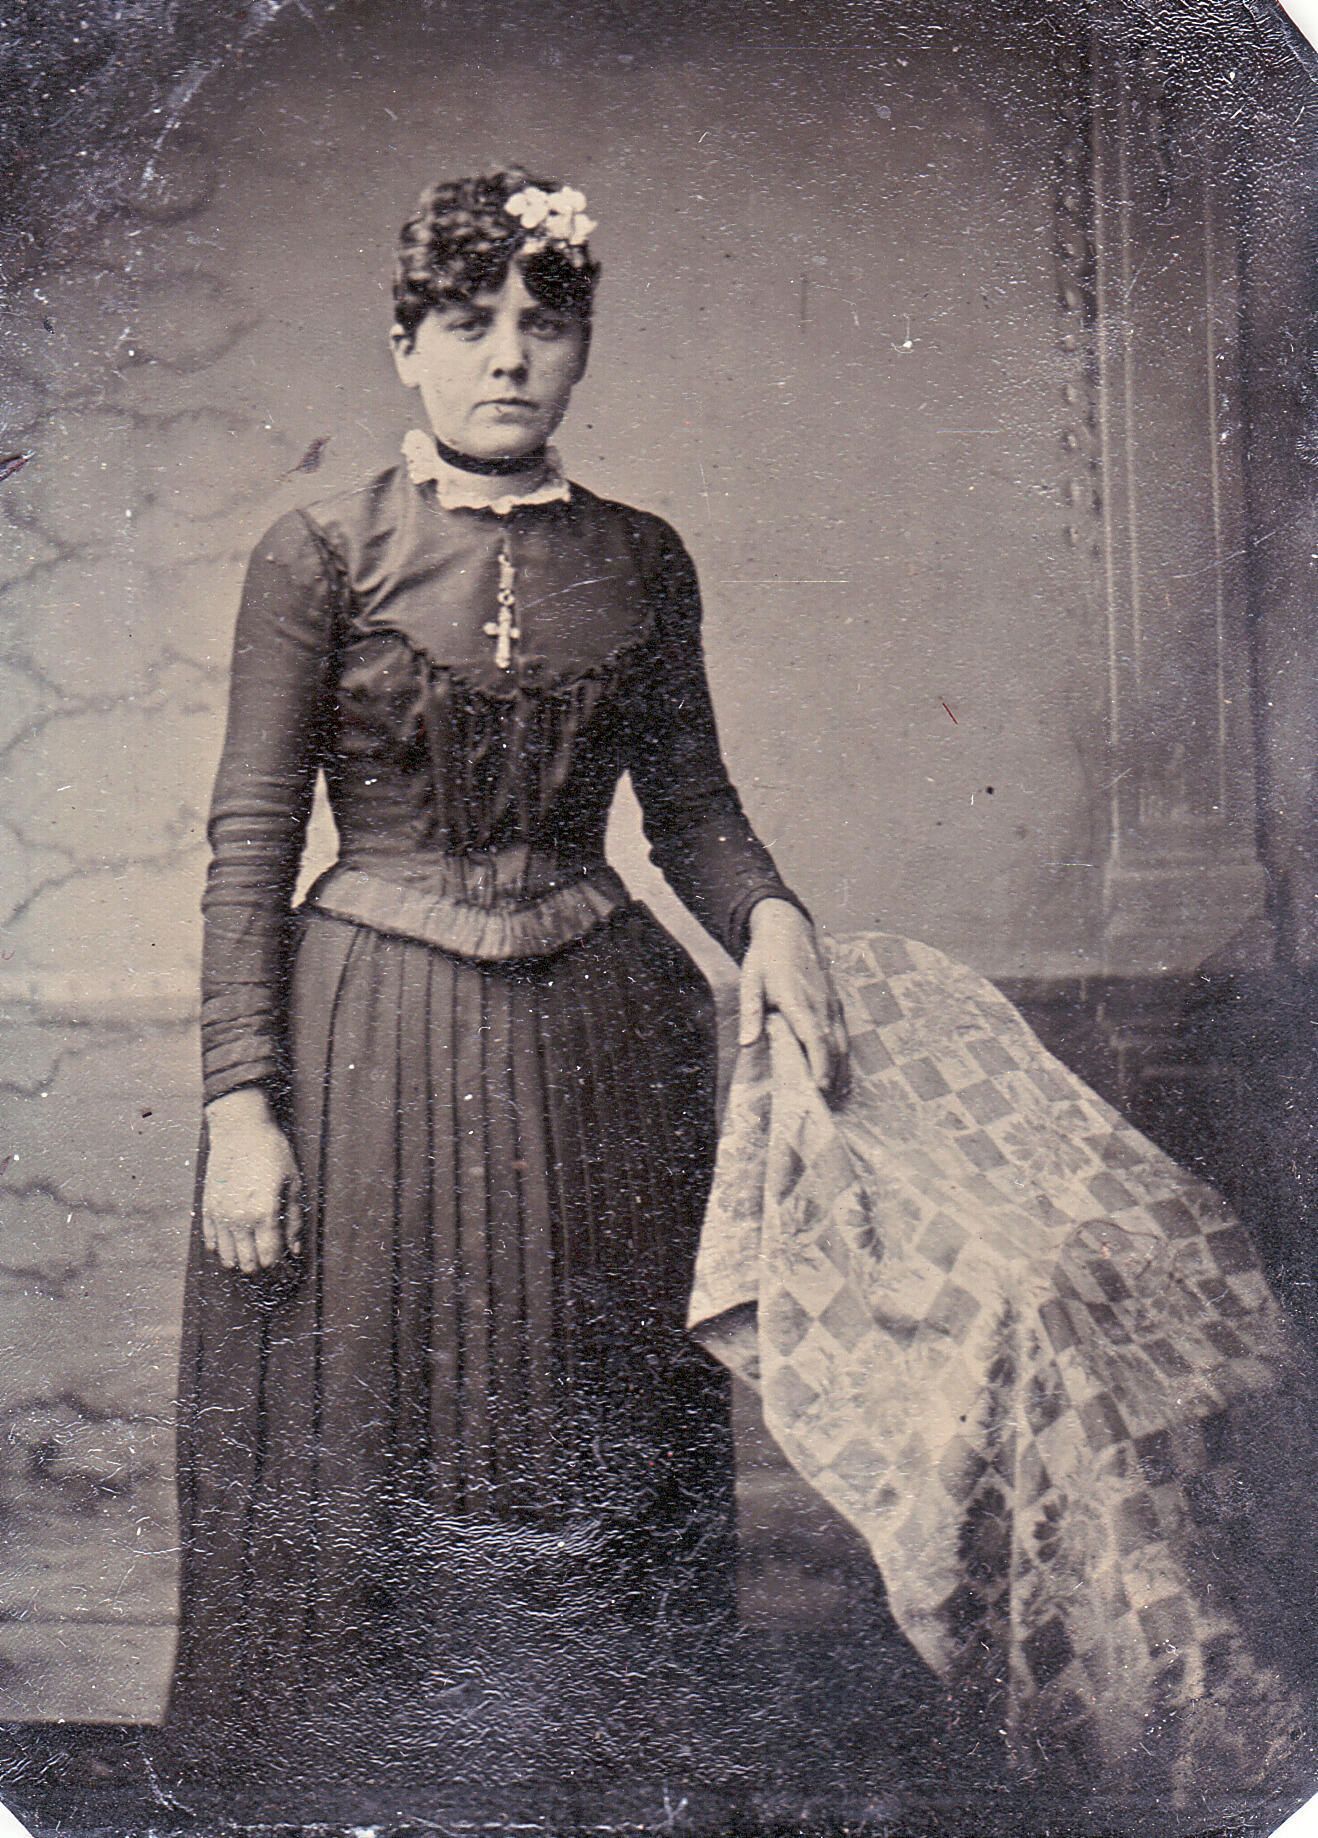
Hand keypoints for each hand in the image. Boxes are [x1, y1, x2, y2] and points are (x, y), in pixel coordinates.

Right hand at [201, 1086, 303, 1272]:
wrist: (240, 1130)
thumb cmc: (271, 1152)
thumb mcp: (293, 1183)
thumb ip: (294, 1220)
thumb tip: (295, 1249)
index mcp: (264, 1213)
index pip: (269, 1256)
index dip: (278, 1265)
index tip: (283, 1264)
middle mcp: (239, 1219)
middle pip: (247, 1262)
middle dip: (259, 1266)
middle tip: (268, 1261)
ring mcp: (220, 1215)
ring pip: (227, 1256)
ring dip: (239, 1260)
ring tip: (250, 1256)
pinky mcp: (207, 1207)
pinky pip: (210, 1241)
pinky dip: (221, 1248)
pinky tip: (231, 1245)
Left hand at [739, 900, 849, 1098]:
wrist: (788, 930)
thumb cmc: (766, 958)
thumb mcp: (750, 981)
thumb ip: (751, 1012)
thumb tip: (748, 1043)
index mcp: (798, 1000)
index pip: (814, 1037)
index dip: (819, 1063)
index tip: (819, 1087)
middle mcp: (820, 1004)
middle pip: (833, 1046)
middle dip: (832, 1076)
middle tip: (825, 1106)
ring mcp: (831, 1003)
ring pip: (843, 1041)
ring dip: (841, 1070)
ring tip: (836, 1098)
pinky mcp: (835, 1003)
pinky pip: (844, 1034)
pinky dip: (844, 1056)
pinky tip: (840, 1073)